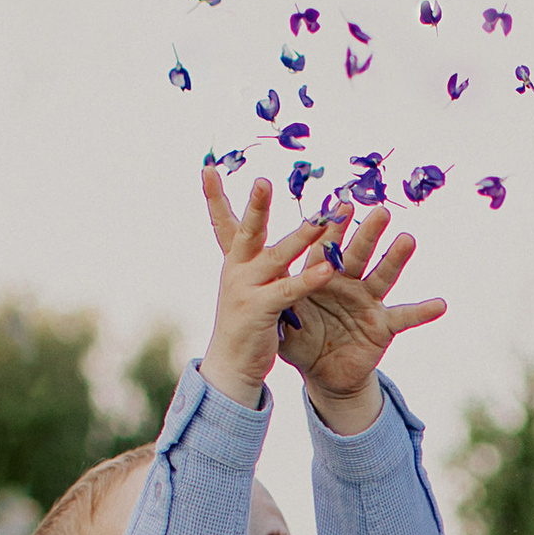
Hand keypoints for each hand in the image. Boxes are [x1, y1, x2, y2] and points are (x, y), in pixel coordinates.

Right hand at [199, 169, 326, 409]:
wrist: (232, 366)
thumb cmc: (247, 324)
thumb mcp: (250, 287)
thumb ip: (262, 266)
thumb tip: (276, 245)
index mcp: (235, 262)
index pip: (223, 223)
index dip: (214, 196)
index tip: (207, 168)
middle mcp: (237, 271)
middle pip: (248, 231)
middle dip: (256, 206)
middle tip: (262, 181)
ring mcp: (246, 290)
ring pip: (276, 257)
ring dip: (300, 237)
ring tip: (321, 220)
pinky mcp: (261, 311)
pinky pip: (289, 291)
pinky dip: (308, 281)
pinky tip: (327, 271)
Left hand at [272, 206, 445, 432]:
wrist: (321, 370)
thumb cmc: (300, 339)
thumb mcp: (282, 320)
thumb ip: (275, 298)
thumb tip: (248, 279)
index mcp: (321, 275)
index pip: (326, 247)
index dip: (333, 229)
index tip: (341, 205)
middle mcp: (347, 282)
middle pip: (359, 253)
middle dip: (368, 233)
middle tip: (379, 211)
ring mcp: (367, 301)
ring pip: (383, 276)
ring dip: (395, 259)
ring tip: (407, 239)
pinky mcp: (382, 325)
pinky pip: (405, 317)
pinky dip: (422, 312)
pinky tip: (440, 304)